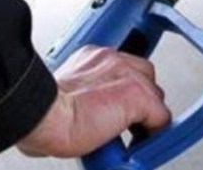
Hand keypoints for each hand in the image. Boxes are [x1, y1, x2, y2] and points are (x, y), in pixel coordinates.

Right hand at [16, 46, 170, 157]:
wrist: (42, 116)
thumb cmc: (41, 112)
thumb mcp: (62, 97)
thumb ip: (80, 98)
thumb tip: (83, 120)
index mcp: (92, 58)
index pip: (123, 69)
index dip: (123, 92)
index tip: (117, 108)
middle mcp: (112, 60)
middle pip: (145, 77)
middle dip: (139, 102)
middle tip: (124, 125)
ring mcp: (128, 75)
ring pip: (155, 96)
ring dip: (145, 117)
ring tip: (127, 135)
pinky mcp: (138, 95)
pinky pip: (161, 117)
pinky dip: (152, 133)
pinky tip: (135, 143)